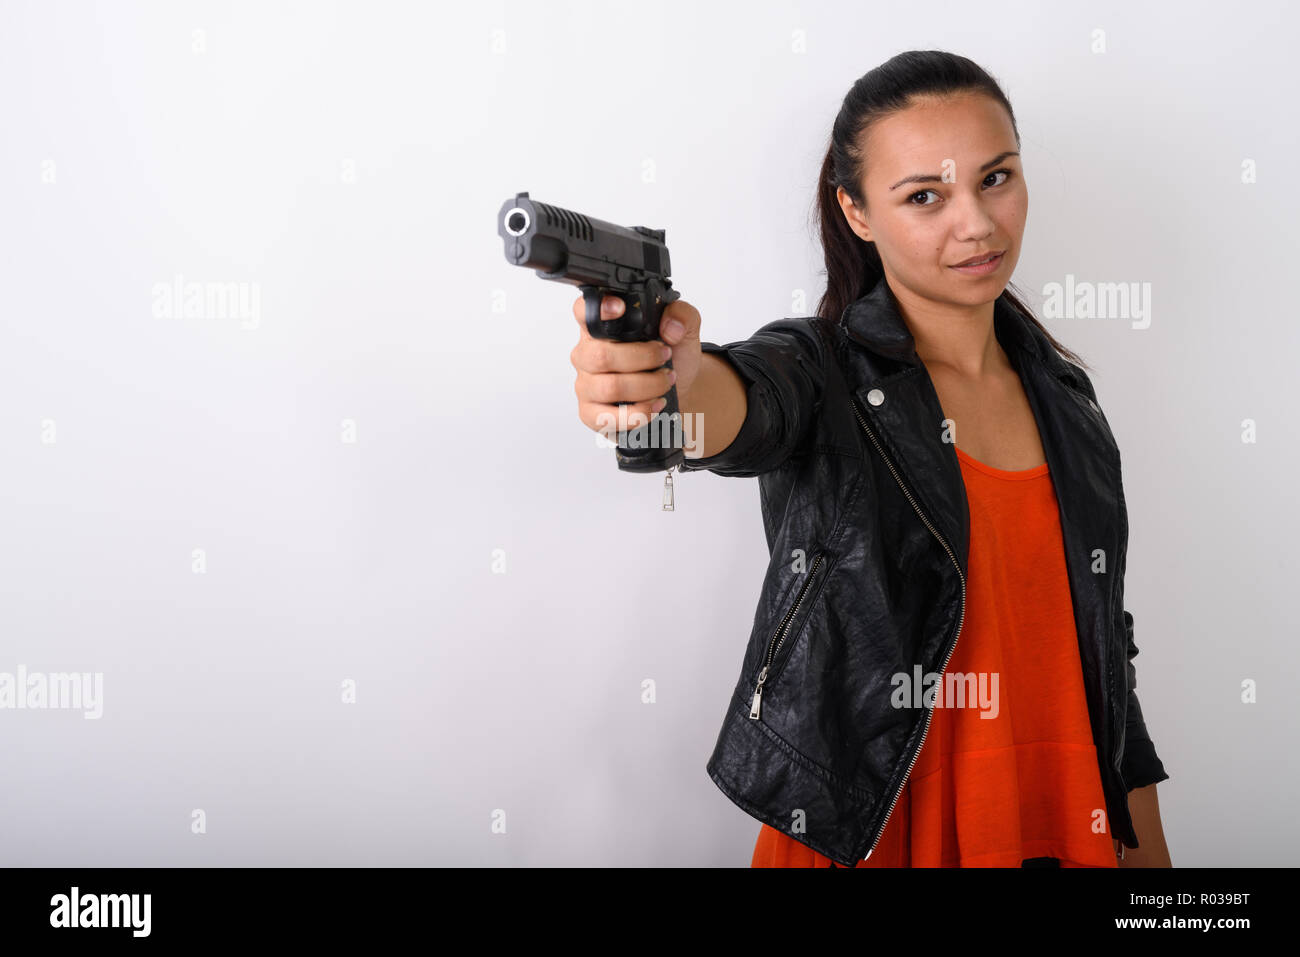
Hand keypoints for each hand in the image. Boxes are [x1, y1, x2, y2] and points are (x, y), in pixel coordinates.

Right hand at [570, 295, 702, 437]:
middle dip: (642, 358)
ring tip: (665, 382)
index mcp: (602, 327)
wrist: (680, 391)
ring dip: (646, 386)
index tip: (620, 309)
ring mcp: (586, 385)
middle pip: (600, 355)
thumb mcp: (685, 330)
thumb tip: (670, 327)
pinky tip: (654, 404)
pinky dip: (638, 412)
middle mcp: (587, 354)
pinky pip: (607, 417)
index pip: (584, 311)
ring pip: (609, 387)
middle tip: (665, 357)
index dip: (597, 308)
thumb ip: (682, 316)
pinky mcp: (590, 413)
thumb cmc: (672, 359)